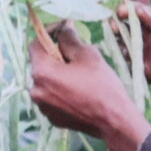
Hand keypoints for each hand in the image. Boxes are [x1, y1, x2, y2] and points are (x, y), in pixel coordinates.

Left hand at [28, 21, 150, 150]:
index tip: (64, 30)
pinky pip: (52, 96)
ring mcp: (42, 106)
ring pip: (46, 80)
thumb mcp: (88, 56)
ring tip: (80, 72)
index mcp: (41, 73)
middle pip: (40, 63)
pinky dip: (61, 89)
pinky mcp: (51, 117)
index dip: (49, 34)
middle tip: (75, 52)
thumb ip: (70, 39)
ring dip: (58, 72)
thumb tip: (63, 26)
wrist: (115, 123)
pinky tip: (79, 89)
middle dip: (56, 54)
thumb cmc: (103, 87)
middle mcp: (35, 90)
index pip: (35, 45)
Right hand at [123, 3, 150, 113]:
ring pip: (123, 46)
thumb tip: (138, 11)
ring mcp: (145, 54)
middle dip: (117, 25)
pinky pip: (129, 65)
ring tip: (119, 42)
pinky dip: (123, 62)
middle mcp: (148, 36)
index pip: (137, 12)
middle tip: (114, 26)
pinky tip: (124, 58)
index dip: (127, 10)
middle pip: (125, 28)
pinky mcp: (145, 71)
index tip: (121, 11)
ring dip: (117, 43)